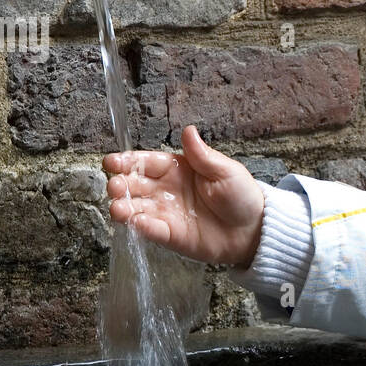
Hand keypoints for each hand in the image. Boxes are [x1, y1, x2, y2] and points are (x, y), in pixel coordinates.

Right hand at [102, 124, 264, 267]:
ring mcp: (166, 213)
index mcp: (176, 168)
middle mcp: (165, 190)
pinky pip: (151, 230)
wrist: (253, 229)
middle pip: (135, 185)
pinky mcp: (170, 235)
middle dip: (121, 185)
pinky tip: (135, 223)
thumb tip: (188, 130)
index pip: (146, 162)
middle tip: (114, 186)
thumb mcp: (225, 171)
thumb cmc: (240, 195)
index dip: (128, 161)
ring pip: (137, 208)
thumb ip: (203, 155)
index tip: (112, 162)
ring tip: (117, 208)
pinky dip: (142, 227)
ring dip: (124, 208)